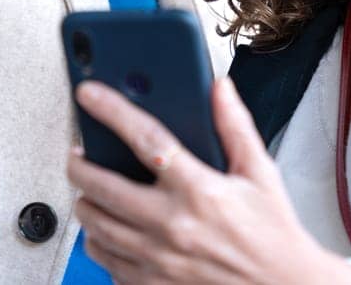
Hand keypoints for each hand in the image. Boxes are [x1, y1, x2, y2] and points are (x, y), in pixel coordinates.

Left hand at [67, 76, 350, 284]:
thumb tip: (218, 89)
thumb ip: (234, 126)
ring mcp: (158, 259)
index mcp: (199, 189)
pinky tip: (108, 230)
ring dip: (86, 204)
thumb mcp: (260, 172)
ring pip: (96, 227)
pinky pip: (107, 262)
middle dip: (80, 165)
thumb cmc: (273, 235)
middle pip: (103, 187)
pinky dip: (100, 242)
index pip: (144, 138)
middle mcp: (173, 225)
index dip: (111, 110)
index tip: (89, 94)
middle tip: (77, 153)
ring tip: (90, 190)